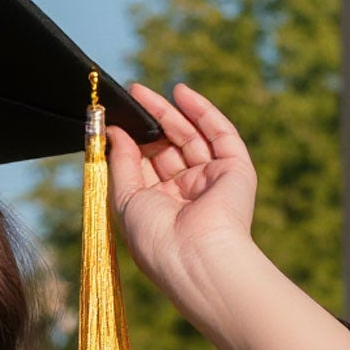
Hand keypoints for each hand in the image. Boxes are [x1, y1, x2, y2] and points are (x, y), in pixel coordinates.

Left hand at [105, 79, 259, 315]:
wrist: (195, 256)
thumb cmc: (155, 238)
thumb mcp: (125, 199)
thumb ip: (120, 163)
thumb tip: (114, 132)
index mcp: (161, 208)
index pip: (146, 167)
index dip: (133, 143)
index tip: (115, 120)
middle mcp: (187, 194)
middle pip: (168, 148)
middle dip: (150, 122)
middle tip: (131, 96)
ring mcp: (212, 180)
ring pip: (191, 137)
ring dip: (170, 112)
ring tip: (143, 92)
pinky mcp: (235, 169)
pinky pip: (220, 133)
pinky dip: (201, 111)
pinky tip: (181, 93)